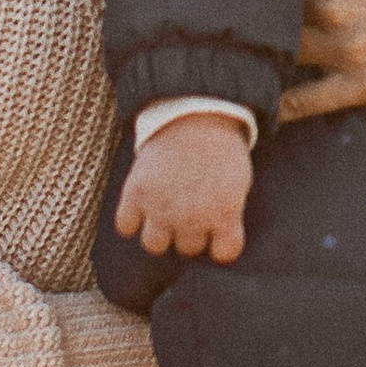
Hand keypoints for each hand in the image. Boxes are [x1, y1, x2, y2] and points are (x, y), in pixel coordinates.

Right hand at [114, 115, 254, 262]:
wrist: (195, 112)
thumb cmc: (221, 148)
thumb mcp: (239, 182)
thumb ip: (230, 213)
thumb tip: (217, 239)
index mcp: (225, 213)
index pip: (225, 254)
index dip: (221, 243)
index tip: (219, 229)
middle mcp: (192, 217)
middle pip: (188, 249)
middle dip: (190, 232)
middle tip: (190, 209)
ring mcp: (161, 207)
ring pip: (155, 245)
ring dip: (160, 232)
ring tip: (165, 213)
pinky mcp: (135, 193)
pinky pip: (125, 226)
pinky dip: (131, 220)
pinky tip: (141, 206)